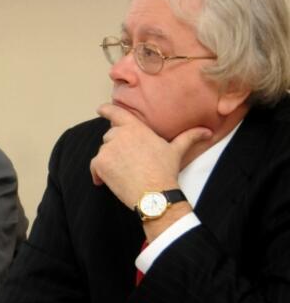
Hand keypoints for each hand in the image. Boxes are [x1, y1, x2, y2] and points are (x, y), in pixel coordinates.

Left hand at [90, 103, 210, 207]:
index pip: (117, 113)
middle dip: (116, 146)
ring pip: (103, 151)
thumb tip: (208, 131)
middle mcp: (120, 135)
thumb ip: (189, 137)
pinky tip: (105, 181)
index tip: (100, 109)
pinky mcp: (100, 163)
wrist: (155, 194)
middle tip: (129, 161)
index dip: (107, 110)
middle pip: (110, 136)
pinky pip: (94, 166)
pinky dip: (97, 173)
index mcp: (136, 128)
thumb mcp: (176, 150)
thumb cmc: (165, 171)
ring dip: (109, 160)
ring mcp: (108, 148)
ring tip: (125, 172)